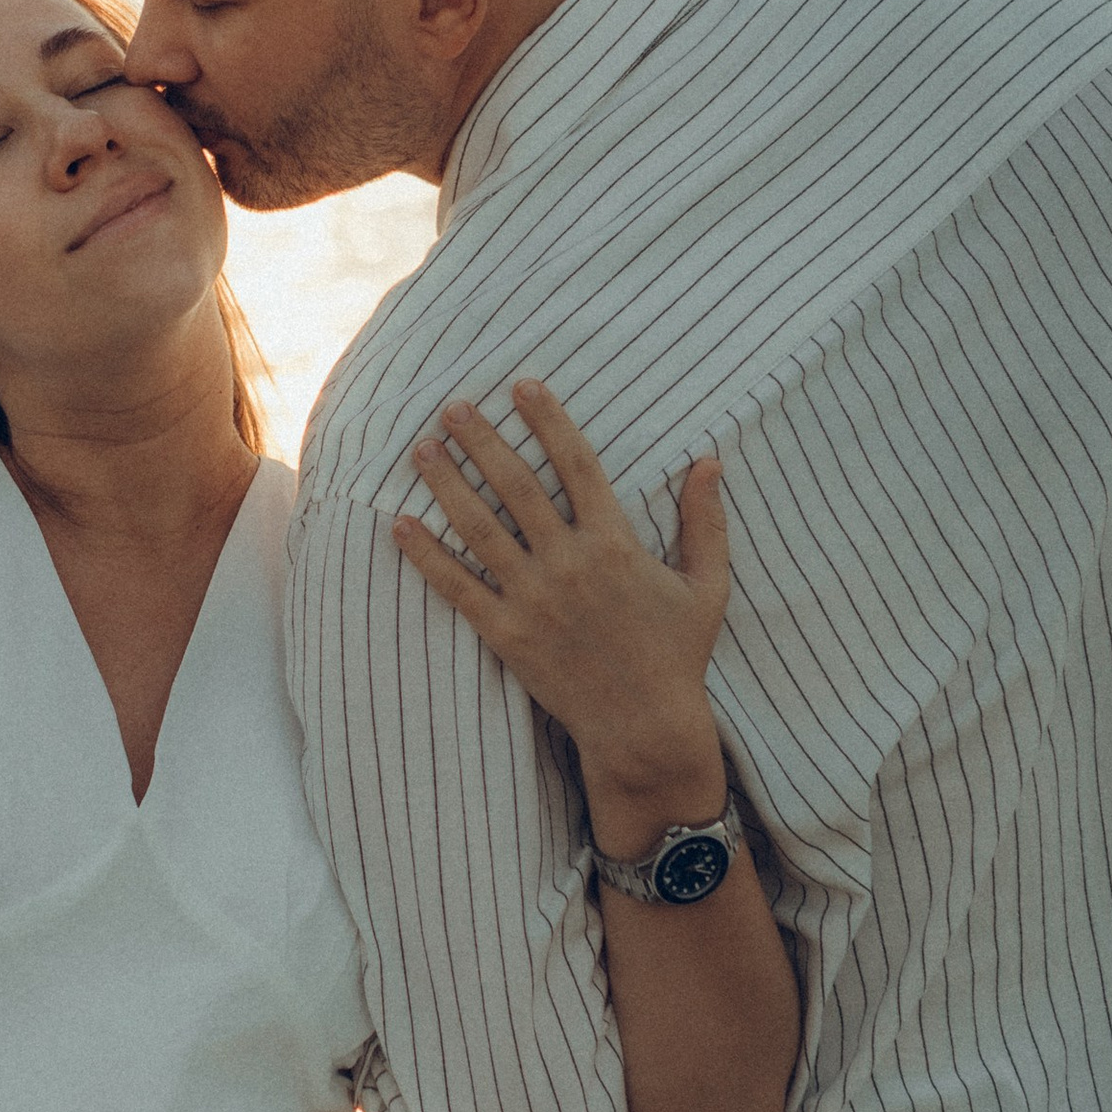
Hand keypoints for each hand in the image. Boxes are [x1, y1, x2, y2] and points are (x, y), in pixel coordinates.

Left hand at [392, 380, 730, 841]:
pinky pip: (458, 589)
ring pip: (480, 529)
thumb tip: (711, 461)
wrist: (644, 726)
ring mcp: (534, 599)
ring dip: (447, 484)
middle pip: (516, 486)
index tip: (522, 385)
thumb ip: (706, 521)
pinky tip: (400, 524)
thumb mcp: (707, 585)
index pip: (576, 463)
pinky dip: (427, 556)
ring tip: (420, 449)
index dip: (548, 420)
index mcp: (615, 543)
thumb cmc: (678, 654)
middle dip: (482, 440)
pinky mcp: (507, 635)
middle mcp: (569, 564)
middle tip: (453, 405)